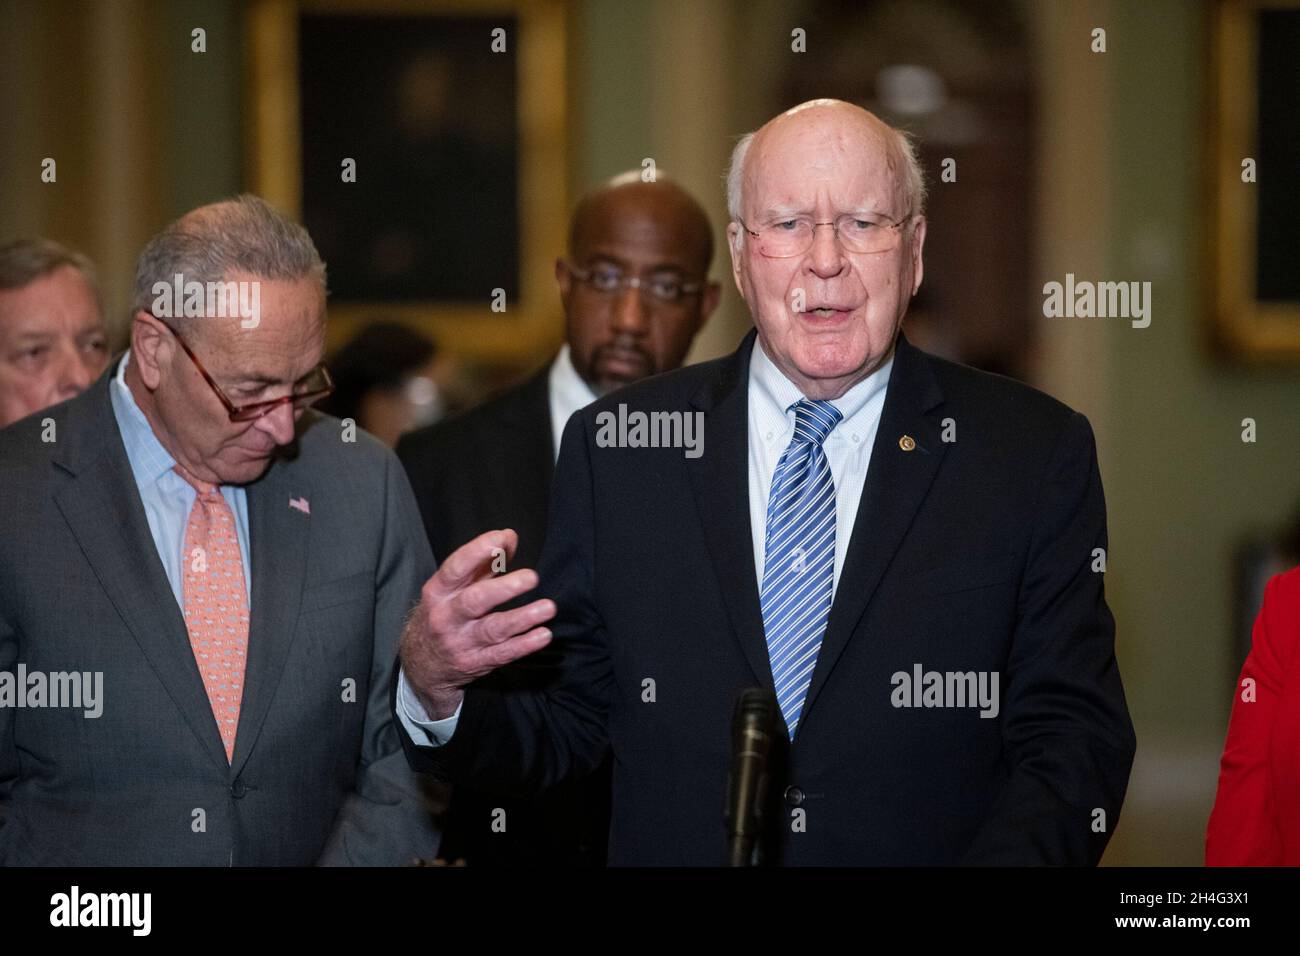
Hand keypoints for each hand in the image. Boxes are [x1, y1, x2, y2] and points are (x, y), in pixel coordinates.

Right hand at [400, 529, 555, 719]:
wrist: (423, 661)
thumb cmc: (446, 612)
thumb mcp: (456, 586)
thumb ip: (484, 561)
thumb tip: (509, 537)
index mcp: (439, 591)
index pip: (456, 568)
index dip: (478, 551)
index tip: (501, 538)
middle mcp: (447, 617)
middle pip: (475, 601)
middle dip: (504, 588)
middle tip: (532, 577)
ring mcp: (461, 642)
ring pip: (493, 630)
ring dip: (522, 618)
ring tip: (548, 607)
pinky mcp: (476, 663)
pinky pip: (503, 654)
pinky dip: (524, 645)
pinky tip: (543, 634)